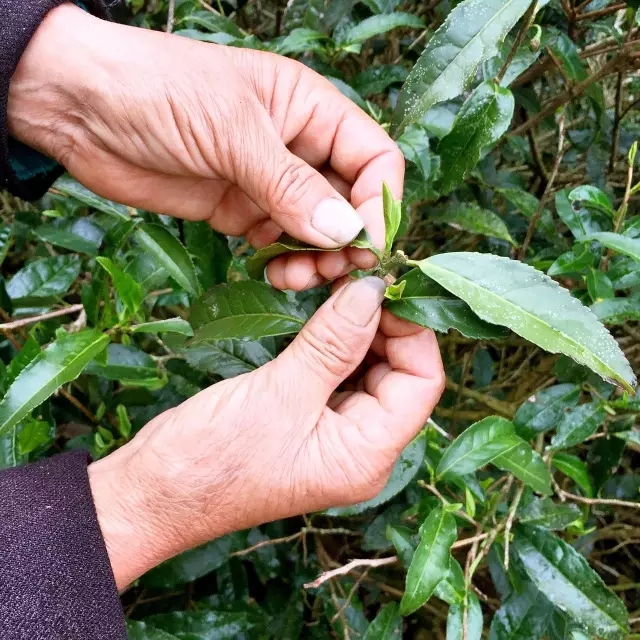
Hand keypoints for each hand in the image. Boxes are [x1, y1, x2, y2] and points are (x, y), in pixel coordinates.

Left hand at [8, 4, 403, 289]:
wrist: (82, 109)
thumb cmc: (159, 91)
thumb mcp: (232, 131)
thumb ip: (291, 185)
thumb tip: (347, 232)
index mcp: (310, 109)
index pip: (374, 158)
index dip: (378, 203)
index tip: (366, 246)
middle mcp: (298, 147)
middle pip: (350, 201)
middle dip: (347, 239)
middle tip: (334, 272)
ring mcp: (269, 183)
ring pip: (318, 229)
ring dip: (319, 258)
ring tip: (300, 277)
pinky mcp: (240, 211)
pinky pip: (281, 243)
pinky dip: (286, 262)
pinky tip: (276, 273)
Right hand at [88, 277, 443, 588]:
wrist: (151, 493)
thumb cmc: (212, 459)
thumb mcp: (279, 394)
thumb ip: (332, 342)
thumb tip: (373, 290)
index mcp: (366, 455)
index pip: (422, 384)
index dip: (411, 330)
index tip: (382, 287)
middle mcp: (359, 447)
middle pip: (399, 373)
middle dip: (383, 324)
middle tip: (357, 279)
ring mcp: (332, 432)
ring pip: (367, 368)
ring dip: (357, 327)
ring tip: (338, 287)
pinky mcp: (306, 416)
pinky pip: (336, 371)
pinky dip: (333, 340)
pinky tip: (321, 311)